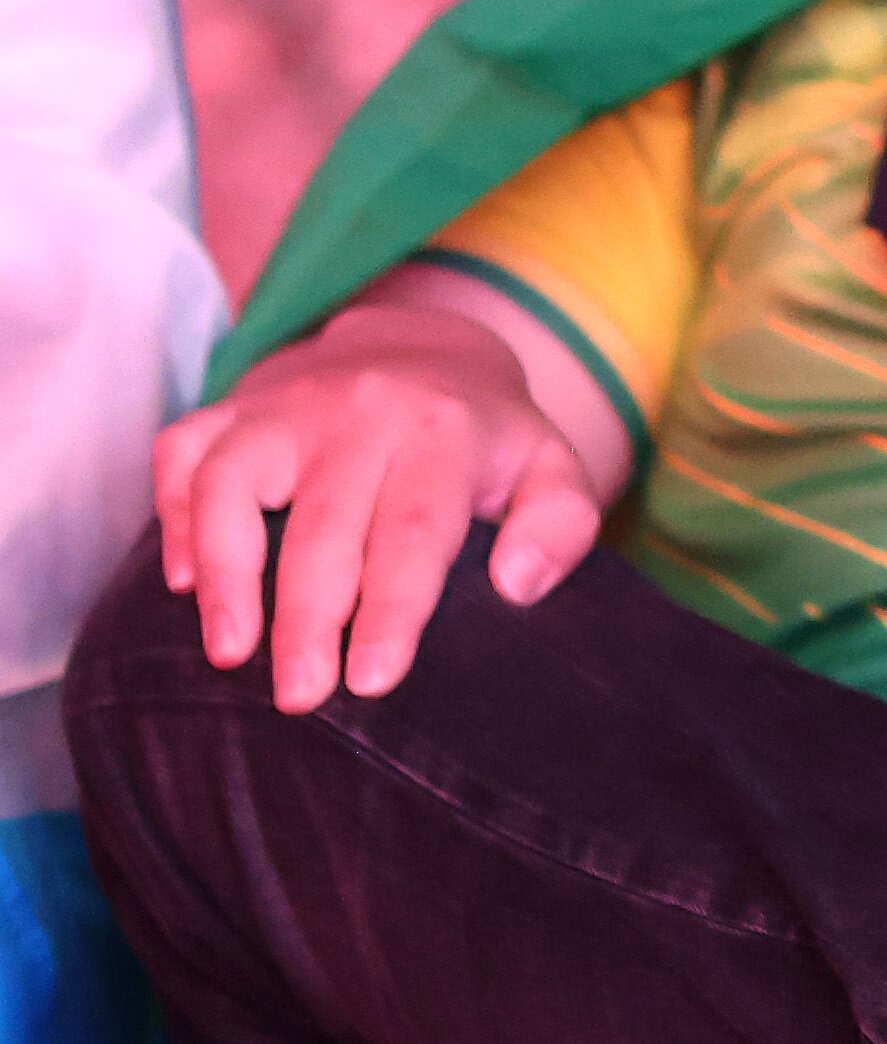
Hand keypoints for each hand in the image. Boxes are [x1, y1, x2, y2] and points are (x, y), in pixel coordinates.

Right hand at [153, 300, 603, 710]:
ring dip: (223, 572)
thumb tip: (519, 584)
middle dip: (308, 619)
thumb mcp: (549, 466)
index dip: (392, 610)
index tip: (374, 682)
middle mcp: (361, 408)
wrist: (423, 345)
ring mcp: (286, 403)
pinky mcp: (231, 405)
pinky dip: (171, 515)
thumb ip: (558, 523)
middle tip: (300, 698)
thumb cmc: (484, 438)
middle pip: (323, 524)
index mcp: (444, 430)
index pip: (415, 529)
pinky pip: (182, 452)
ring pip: (231, 482)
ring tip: (230, 654)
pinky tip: (183, 583)